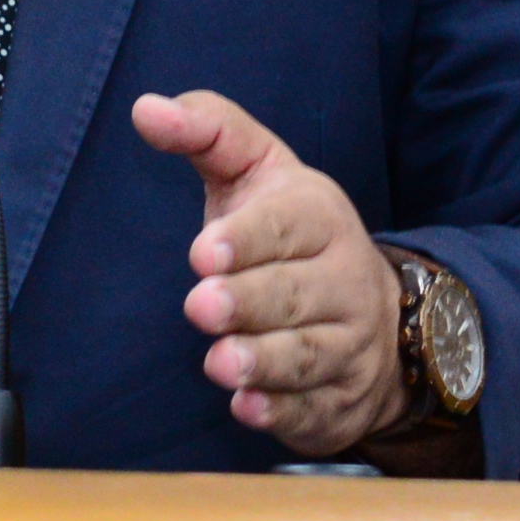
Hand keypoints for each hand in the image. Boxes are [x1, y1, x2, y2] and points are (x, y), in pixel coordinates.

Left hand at [133, 88, 407, 455]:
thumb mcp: (256, 168)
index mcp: (321, 216)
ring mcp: (350, 344)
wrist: (373, 311)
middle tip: (201, 306)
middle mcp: (345, 280)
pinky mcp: (341, 399)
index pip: (290, 225)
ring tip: (220, 364)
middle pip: (296, 294)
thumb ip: (207, 129)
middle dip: (249, 302)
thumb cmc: (290, 231)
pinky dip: (284, 412)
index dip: (248, 239)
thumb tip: (146, 108)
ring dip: (264, 361)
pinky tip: (248, 407)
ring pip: (309, 355)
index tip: (203, 252)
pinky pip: (316, 408)